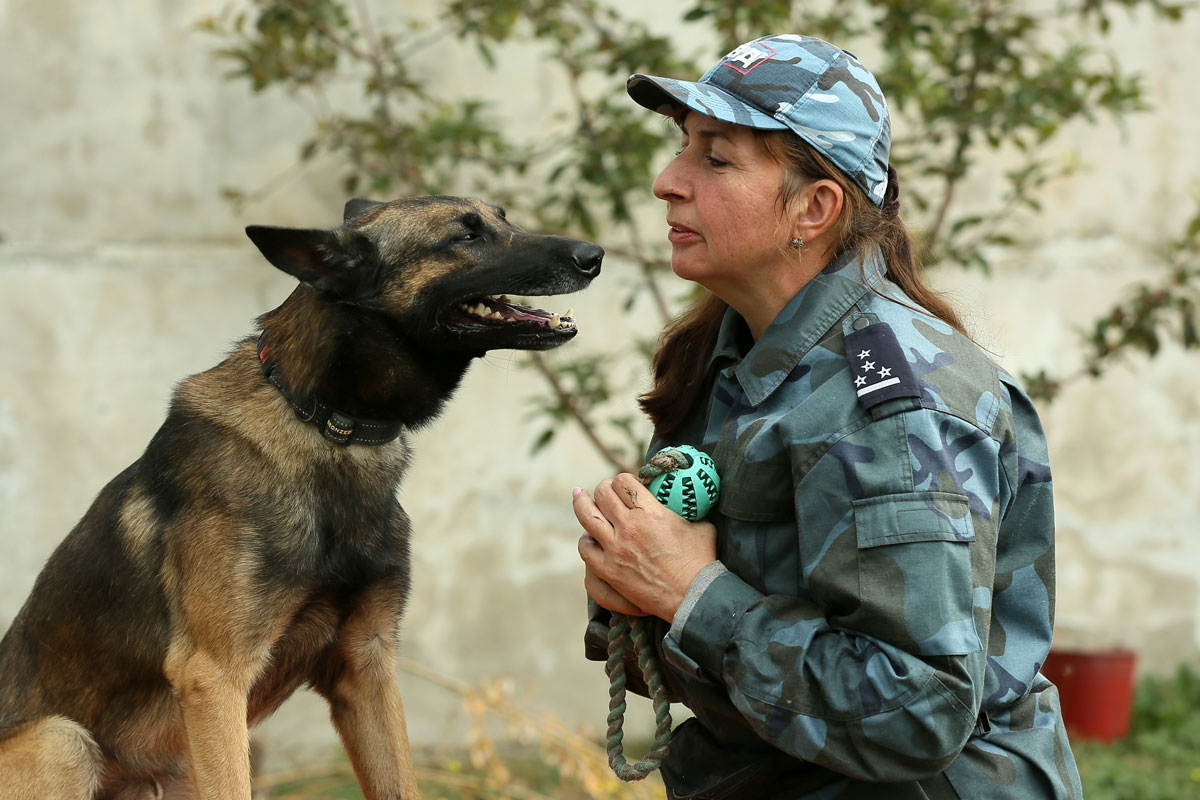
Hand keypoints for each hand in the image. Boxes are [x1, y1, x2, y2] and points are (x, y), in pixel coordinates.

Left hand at [574, 473, 716, 622]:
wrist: (692, 596)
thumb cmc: (700, 561)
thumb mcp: (701, 526)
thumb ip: (689, 511)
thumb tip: (690, 502)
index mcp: (649, 511)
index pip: (623, 482)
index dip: (623, 479)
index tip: (626, 484)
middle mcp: (628, 526)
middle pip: (602, 493)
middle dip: (604, 488)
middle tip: (606, 490)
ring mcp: (615, 549)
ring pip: (586, 516)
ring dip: (582, 503)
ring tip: (580, 495)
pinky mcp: (609, 570)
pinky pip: (586, 549)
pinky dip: (585, 540)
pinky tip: (588, 537)